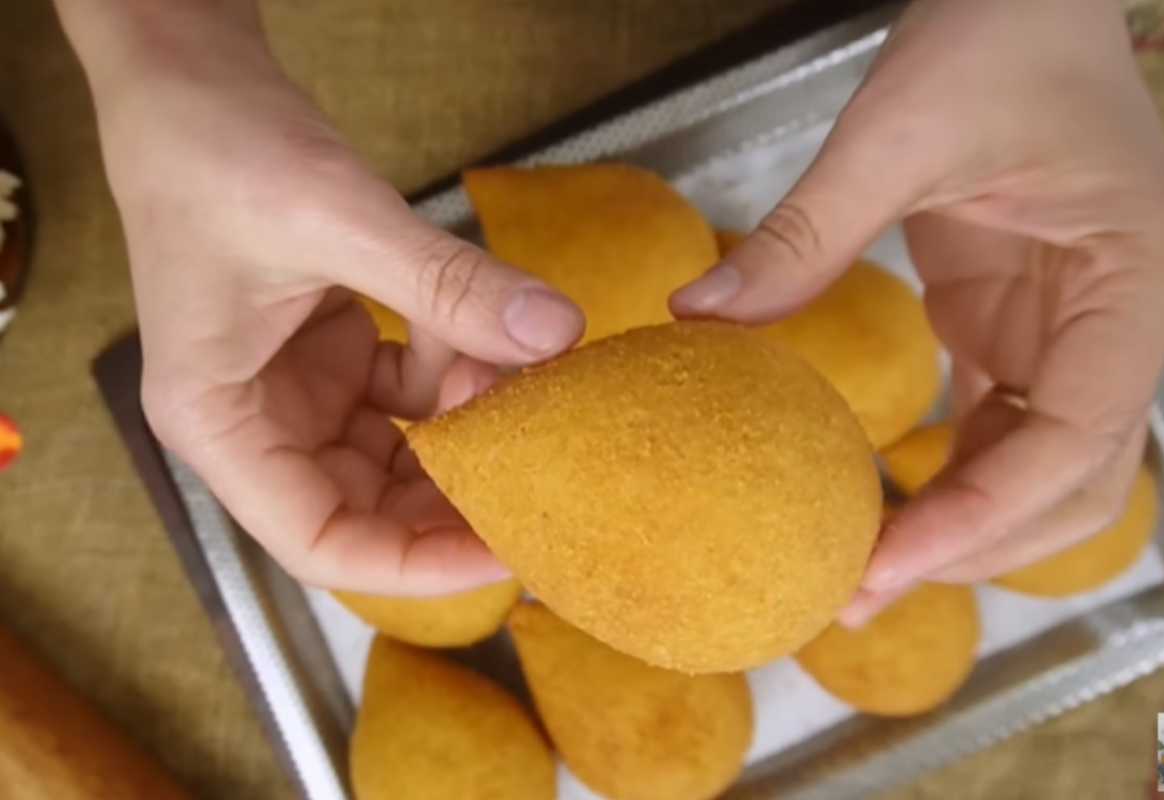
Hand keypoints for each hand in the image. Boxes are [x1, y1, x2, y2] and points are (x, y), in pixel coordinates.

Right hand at [60, 2, 582, 593]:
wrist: (191, 79)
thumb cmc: (217, 148)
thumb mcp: (335, 218)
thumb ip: (447, 284)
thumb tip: (556, 332)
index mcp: (219, 424)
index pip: (323, 542)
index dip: (418, 564)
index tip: (508, 550)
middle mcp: (255, 422)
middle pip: (370, 506)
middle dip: (460, 493)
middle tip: (544, 472)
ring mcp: (297, 390)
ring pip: (400, 450)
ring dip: (468, 420)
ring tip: (519, 377)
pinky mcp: (333, 353)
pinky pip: (410, 391)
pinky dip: (455, 367)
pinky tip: (483, 329)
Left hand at [671, 0, 1163, 619]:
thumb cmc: (997, 34)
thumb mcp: (898, 128)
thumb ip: (807, 232)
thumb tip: (701, 317)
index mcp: (1135, 278)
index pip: (1077, 438)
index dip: (980, 515)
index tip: (880, 564)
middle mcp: (1126, 320)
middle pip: (1074, 482)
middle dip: (972, 547)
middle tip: (854, 595)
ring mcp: (1080, 330)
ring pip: (1043, 470)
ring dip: (961, 528)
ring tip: (859, 575)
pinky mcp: (1025, 326)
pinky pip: (1003, 427)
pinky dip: (950, 477)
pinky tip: (881, 505)